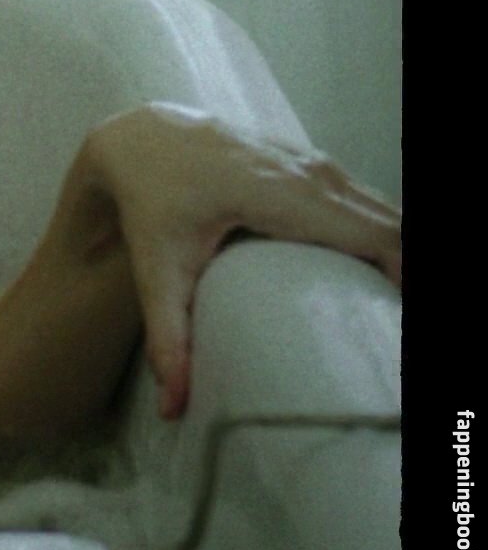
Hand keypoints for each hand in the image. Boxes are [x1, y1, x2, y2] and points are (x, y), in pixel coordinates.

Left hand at [84, 103, 401, 418]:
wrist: (140, 138)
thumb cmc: (150, 205)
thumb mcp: (154, 272)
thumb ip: (167, 341)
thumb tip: (170, 411)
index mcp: (282, 196)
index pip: (376, 237)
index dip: (408, 277)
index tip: (401, 325)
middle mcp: (309, 172)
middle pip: (392, 226)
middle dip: (408, 274)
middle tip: (396, 330)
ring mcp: (314, 161)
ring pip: (384, 211)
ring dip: (399, 255)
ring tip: (392, 307)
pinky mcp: (312, 162)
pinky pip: (364, 201)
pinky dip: (383, 235)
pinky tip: (383, 274)